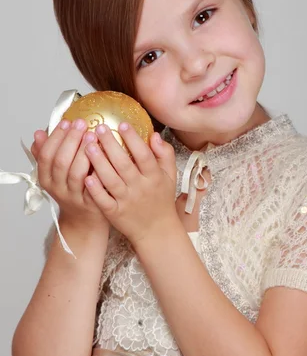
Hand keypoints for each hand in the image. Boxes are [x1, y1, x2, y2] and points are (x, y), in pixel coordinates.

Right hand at [31, 119, 109, 230]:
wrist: (84, 220)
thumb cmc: (72, 189)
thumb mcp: (55, 173)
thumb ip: (46, 153)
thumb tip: (39, 132)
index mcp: (47, 179)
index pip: (46, 156)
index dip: (56, 138)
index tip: (66, 122)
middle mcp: (59, 189)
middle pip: (61, 163)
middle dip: (71, 141)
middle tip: (82, 124)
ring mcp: (76, 197)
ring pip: (77, 174)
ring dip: (84, 153)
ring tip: (94, 135)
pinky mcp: (93, 203)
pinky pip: (96, 185)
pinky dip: (99, 169)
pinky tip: (106, 154)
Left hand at [83, 123, 176, 245]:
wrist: (157, 231)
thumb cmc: (161, 199)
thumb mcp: (170, 176)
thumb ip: (165, 154)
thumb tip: (154, 135)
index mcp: (154, 177)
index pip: (144, 155)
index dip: (133, 139)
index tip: (122, 124)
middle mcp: (140, 188)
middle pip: (124, 164)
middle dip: (110, 145)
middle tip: (99, 128)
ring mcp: (126, 201)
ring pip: (110, 180)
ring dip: (99, 162)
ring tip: (88, 145)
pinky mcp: (114, 213)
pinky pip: (103, 200)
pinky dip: (95, 189)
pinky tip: (86, 176)